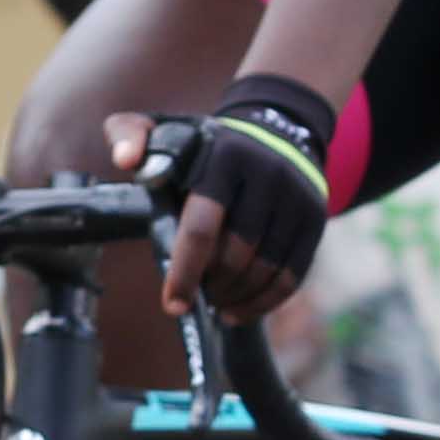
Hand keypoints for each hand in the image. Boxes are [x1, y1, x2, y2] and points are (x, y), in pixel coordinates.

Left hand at [117, 106, 320, 325]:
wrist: (275, 128)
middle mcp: (266, 174)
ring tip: (215, 302)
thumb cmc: (204, 146)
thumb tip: (125, 161)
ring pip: (264, 270)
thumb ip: (129, 135)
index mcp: (223, 158)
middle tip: (196, 294)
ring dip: (235, 297)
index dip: (185, 272)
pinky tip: (239, 310)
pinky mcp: (314, 217)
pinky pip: (292, 275)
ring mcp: (296, 196)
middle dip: (210, 285)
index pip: (202, 226)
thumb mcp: (163, 129)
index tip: (173, 304)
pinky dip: (263, 302)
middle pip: (234, 255)